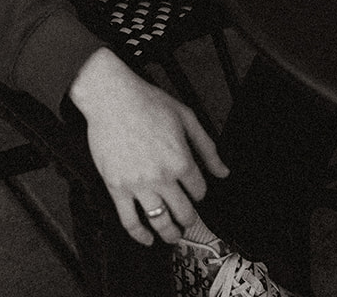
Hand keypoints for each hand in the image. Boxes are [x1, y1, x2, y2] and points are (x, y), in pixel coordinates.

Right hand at [68, 49, 227, 245]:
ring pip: (160, 223)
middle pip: (184, 213)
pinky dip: (139, 236)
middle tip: (187, 220)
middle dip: (189, 219)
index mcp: (181, 160)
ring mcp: (138, 185)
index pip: (200, 191)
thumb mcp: (185, 117)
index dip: (199, 192)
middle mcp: (162, 177)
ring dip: (170, 234)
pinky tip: (147, 239)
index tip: (194, 190)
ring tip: (173, 236)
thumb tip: (224, 172)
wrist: (111, 97)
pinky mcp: (116, 188)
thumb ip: (207, 147)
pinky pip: (129, 221)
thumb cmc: (147, 101)